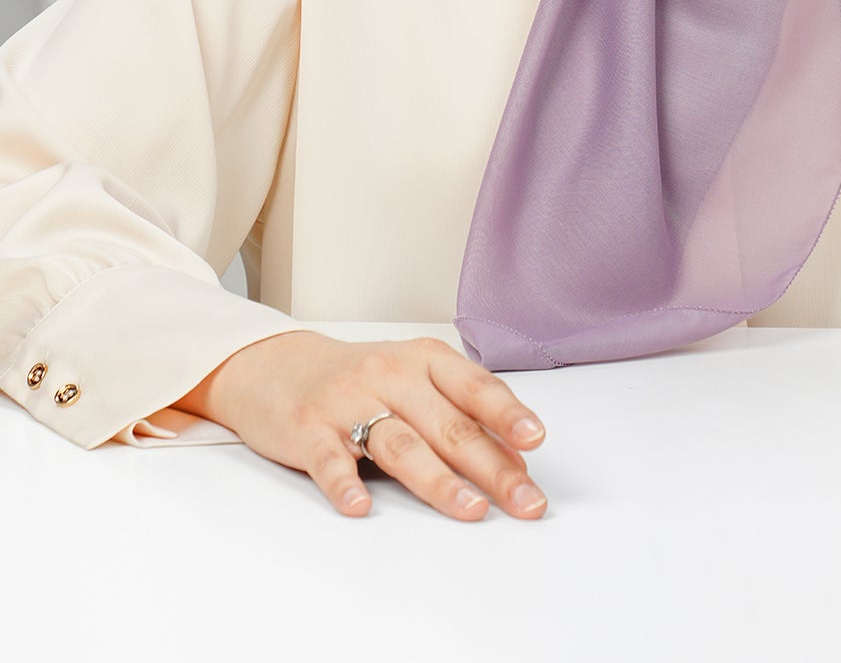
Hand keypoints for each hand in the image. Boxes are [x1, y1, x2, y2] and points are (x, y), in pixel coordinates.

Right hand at [173, 328, 548, 521]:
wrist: (274, 366)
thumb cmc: (359, 381)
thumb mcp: (412, 384)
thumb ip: (458, 417)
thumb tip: (514, 464)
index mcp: (423, 361)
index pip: (474, 388)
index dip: (507, 414)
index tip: (535, 440)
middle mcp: (390, 375)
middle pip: (447, 425)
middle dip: (491, 466)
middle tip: (524, 501)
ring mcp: (348, 402)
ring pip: (400, 443)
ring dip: (438, 480)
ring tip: (470, 509)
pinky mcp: (308, 430)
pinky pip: (329, 459)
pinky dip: (344, 483)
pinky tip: (359, 506)